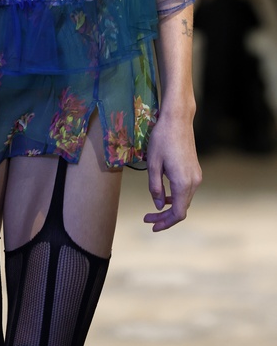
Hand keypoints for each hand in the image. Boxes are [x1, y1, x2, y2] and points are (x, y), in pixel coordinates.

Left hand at [143, 104, 201, 231]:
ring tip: (154, 210)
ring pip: (184, 200)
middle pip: (182, 209)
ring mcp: (196, 175)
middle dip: (165, 217)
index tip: (151, 225)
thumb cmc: (162, 139)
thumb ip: (155, 187)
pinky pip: (186, 190)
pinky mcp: (195, 169)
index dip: (165, 223)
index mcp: (183, 183)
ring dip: (170, 207)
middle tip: (148, 219)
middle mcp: (194, 182)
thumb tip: (158, 206)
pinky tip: (164, 195)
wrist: (178, 120)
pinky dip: (175, 197)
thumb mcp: (153, 164)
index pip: (177, 213)